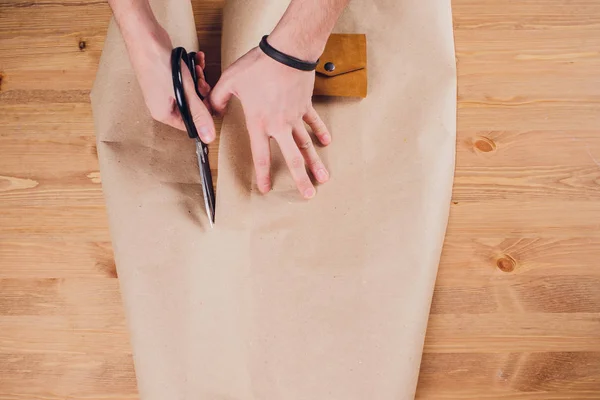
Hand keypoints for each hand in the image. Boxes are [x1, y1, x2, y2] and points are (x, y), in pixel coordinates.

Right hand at [125, 25, 215, 142]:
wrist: (145, 38)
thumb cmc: (160, 65)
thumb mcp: (185, 93)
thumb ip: (199, 114)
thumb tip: (209, 137)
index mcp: (163, 114)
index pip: (189, 125)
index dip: (202, 116)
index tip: (210, 104)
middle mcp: (162, 104)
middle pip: (191, 107)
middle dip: (200, 93)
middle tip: (201, 82)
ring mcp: (164, 90)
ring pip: (190, 92)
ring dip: (198, 80)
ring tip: (197, 69)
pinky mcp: (167, 77)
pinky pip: (186, 79)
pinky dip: (193, 70)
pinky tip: (197, 59)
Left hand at [210, 47, 330, 198]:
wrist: (286, 52)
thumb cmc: (258, 66)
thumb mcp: (230, 81)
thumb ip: (217, 98)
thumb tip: (209, 108)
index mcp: (260, 123)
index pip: (261, 156)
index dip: (263, 174)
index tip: (265, 189)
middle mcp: (280, 125)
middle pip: (292, 158)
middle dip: (301, 179)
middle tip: (308, 195)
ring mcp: (295, 117)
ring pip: (307, 144)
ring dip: (315, 162)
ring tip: (323, 178)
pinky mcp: (305, 105)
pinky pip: (314, 122)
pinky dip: (320, 131)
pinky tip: (326, 143)